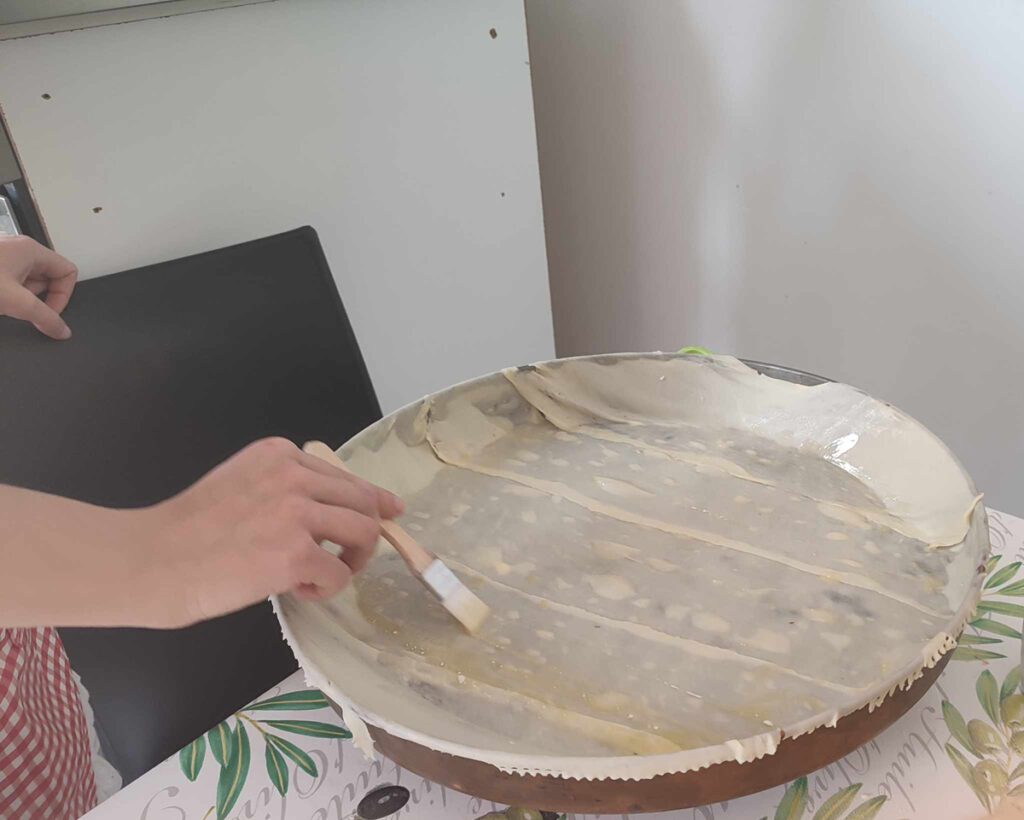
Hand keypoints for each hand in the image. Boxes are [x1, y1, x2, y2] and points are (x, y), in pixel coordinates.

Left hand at [0, 234, 77, 339]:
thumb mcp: (15, 302)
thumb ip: (45, 318)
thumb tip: (63, 331)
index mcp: (31, 250)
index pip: (67, 272)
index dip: (63, 295)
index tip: (47, 312)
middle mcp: (18, 249)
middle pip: (48, 278)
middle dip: (38, 298)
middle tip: (21, 308)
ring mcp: (4, 256)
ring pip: (27, 281)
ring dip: (20, 297)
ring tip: (3, 302)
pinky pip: (11, 280)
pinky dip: (7, 294)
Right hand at [141, 437, 404, 626]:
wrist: (151, 561)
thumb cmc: (190, 532)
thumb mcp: (242, 486)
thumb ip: (286, 488)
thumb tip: (336, 509)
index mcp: (280, 455)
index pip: (344, 475)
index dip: (372, 498)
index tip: (390, 511)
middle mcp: (293, 475)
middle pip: (364, 500)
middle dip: (367, 533)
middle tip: (348, 559)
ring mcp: (297, 512)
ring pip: (364, 532)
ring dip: (352, 560)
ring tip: (321, 575)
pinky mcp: (296, 553)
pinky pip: (340, 572)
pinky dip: (327, 587)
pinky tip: (297, 589)